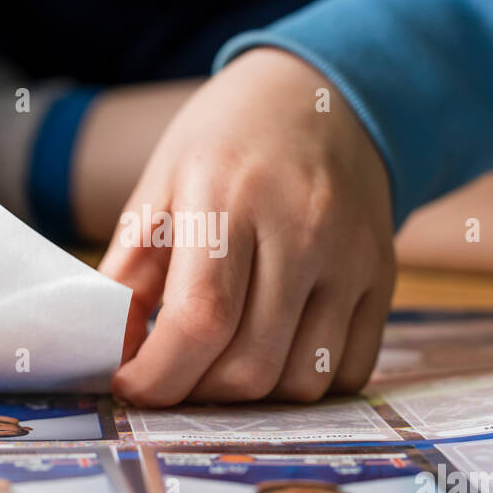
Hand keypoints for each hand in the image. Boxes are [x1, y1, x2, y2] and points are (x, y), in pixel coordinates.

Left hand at [100, 47, 394, 405]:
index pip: (201, 317)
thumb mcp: (163, 181)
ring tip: (219, 364)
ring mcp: (351, 257)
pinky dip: (302, 385)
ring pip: (302, 381)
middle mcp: (301, 228)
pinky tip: (272, 353)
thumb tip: (110, 349)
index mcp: (230, 195)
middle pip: (251, 364)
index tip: (129, 384)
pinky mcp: (382, 278)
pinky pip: (348, 371)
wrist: (325, 95)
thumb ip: (131, 267)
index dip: (158, 373)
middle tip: (171, 374)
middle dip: (195, 393)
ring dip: (250, 397)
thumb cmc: (230, 138)